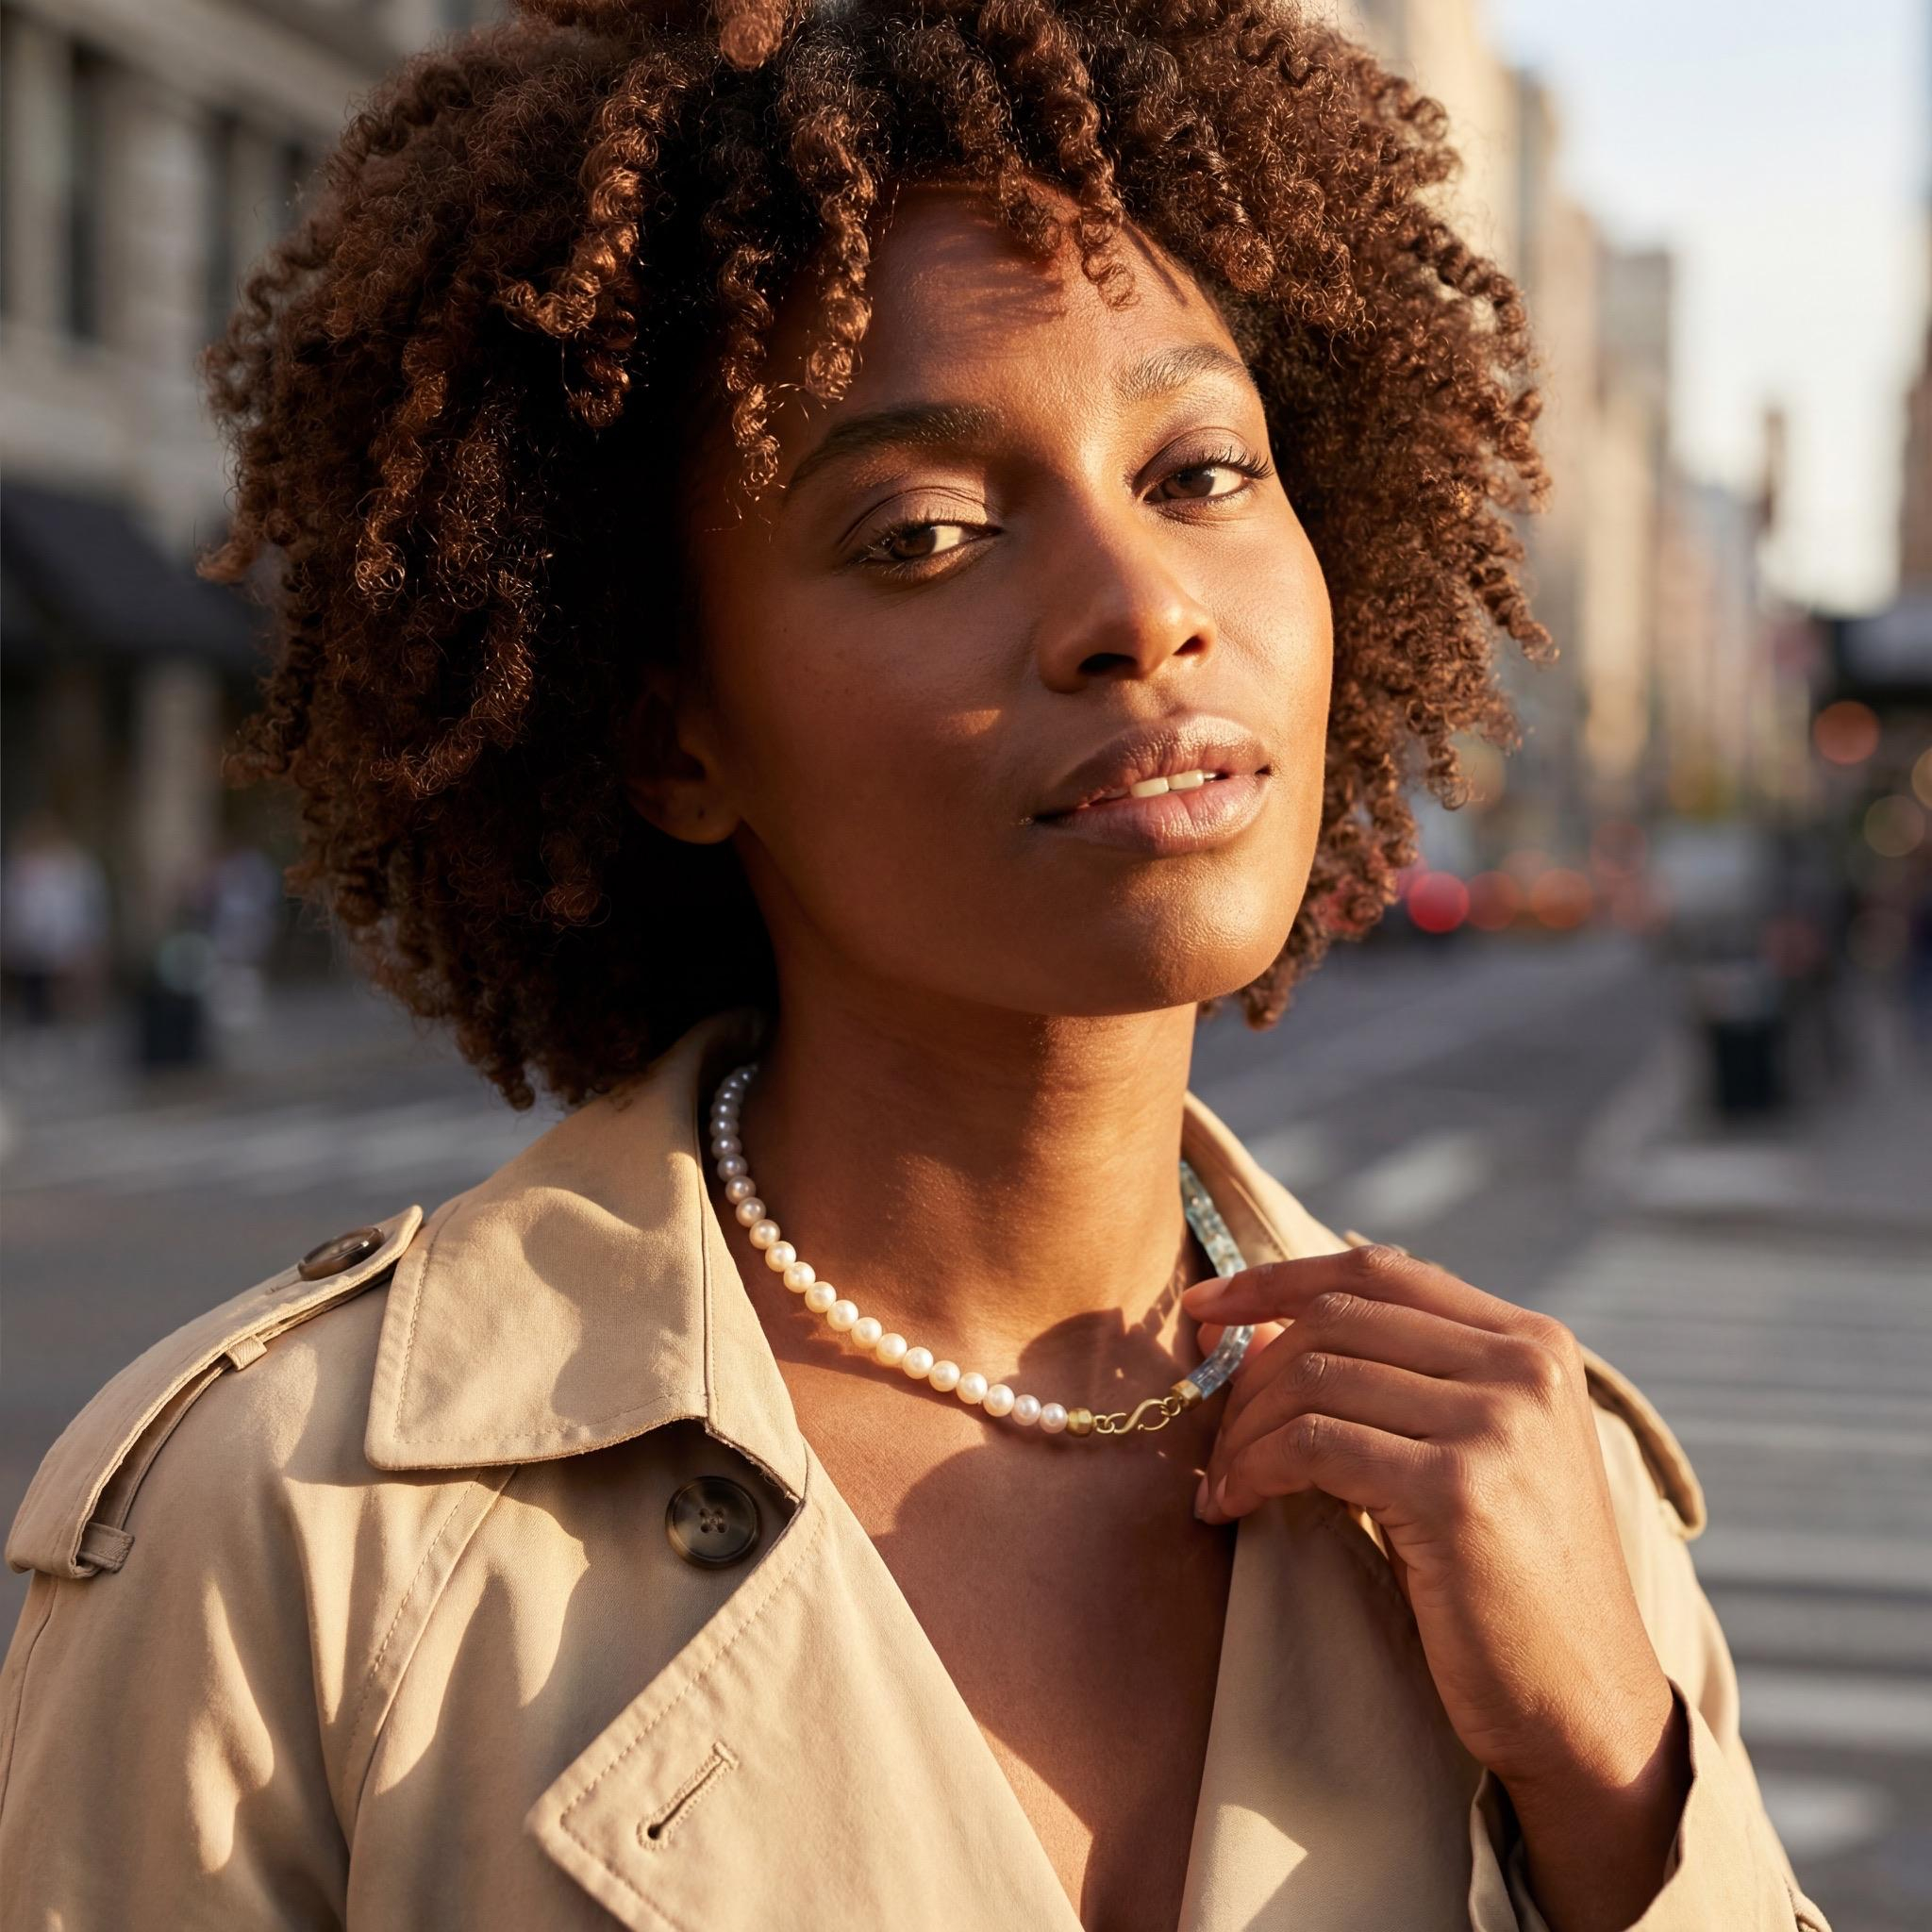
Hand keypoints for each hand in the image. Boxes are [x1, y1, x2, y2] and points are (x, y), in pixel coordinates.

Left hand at [1182, 1244, 1677, 1799]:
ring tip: (1221, 1483)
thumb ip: (1385, 1378)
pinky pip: (1313, 1446)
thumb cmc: (1507, 1583)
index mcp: (1534, 1342)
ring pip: (1314, 1378)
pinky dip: (1254, 1470)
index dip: (1278, 1279)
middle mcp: (1524, 1366)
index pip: (1380, 1270)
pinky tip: (1234, 1506)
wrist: (1585, 1706)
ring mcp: (1495, 1423)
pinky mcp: (1456, 1489)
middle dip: (1251, 1370)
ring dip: (1243, 1431)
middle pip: (1336, 1319)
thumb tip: (1246, 1325)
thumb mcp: (1467, 1454)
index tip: (1203, 1307)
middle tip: (1211, 1435)